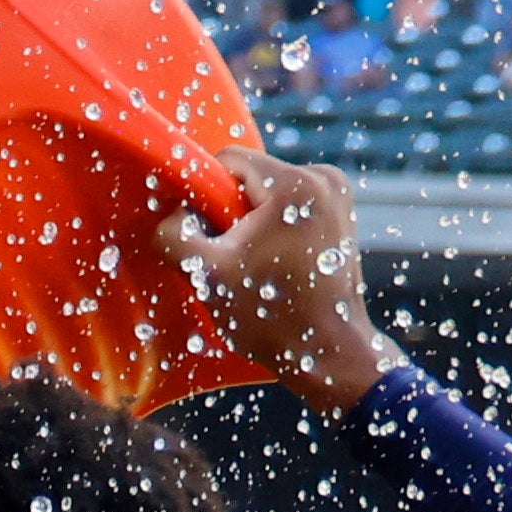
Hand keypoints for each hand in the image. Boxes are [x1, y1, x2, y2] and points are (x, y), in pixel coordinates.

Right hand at [155, 149, 400, 412]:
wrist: (326, 350)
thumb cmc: (269, 315)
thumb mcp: (206, 276)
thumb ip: (173, 237)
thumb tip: (169, 216)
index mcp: (294, 184)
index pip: (228, 161)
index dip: (205, 196)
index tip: (211, 238)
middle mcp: (323, 178)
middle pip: (250, 177)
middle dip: (230, 213)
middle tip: (235, 259)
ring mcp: (337, 193)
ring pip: (267, 192)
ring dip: (250, 222)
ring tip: (258, 265)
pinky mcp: (342, 211)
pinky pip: (289, 205)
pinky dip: (273, 227)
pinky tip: (275, 263)